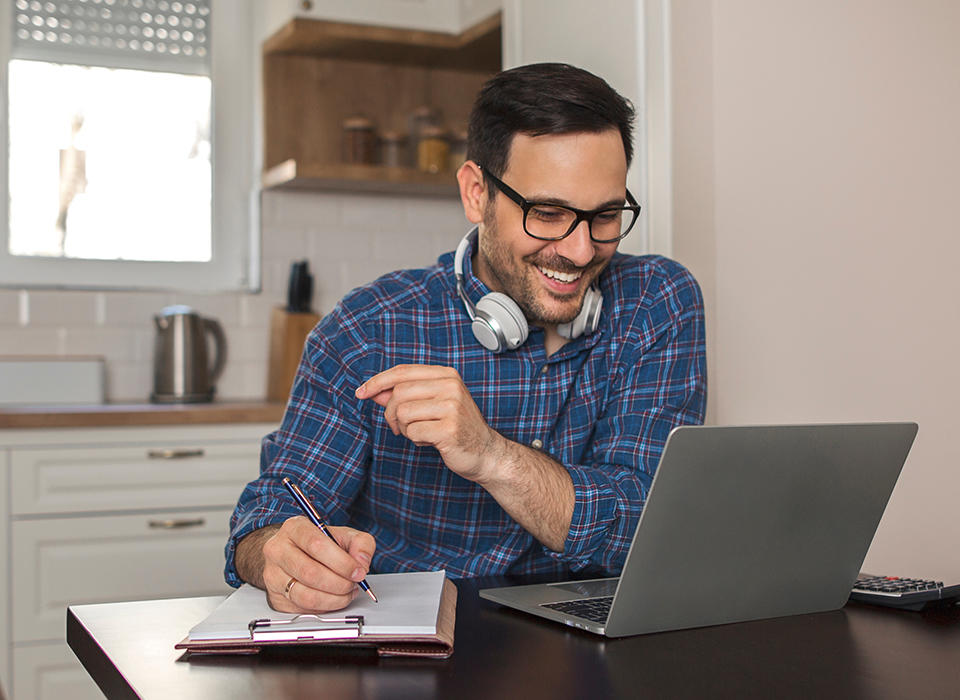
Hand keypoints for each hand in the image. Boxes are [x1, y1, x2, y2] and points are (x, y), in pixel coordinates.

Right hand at [260, 516, 375, 613]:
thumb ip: (360, 543)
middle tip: (353, 584)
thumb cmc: (319, 544)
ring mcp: (273, 575)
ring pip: (305, 595)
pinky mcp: (275, 597)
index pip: (316, 545)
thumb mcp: (344, 535)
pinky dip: (324, 607)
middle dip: (339, 583)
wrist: (293, 553)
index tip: (358, 571)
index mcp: (295, 528)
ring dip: (333, 599)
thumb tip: (362, 562)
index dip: (341, 562)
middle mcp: (278, 550)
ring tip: (346, 593)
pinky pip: (302, 609)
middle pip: (310, 572)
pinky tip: (333, 598)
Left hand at [355, 364, 504, 482]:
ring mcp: (452, 406)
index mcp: (446, 375)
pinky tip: (429, 441)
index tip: (361, 392)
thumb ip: (404, 395)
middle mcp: (450, 386)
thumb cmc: (456, 428)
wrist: (485, 453)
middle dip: (391, 413)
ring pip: (403, 412)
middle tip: (400, 427)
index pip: (402, 371)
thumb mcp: (431, 405)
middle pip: (398, 393)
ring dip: (405, 428)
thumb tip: (374, 391)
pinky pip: (413, 431)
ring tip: (420, 433)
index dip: (378, 381)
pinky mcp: (450, 428)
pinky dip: (415, 439)